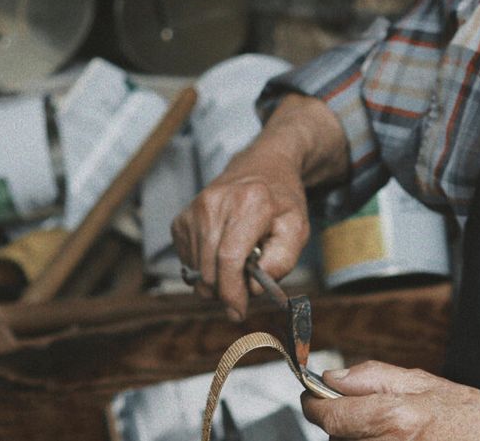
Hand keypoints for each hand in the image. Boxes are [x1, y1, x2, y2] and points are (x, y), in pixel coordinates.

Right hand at [172, 147, 308, 320]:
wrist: (262, 167)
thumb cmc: (281, 201)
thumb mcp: (297, 229)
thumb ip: (281, 261)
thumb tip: (253, 289)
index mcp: (250, 203)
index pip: (229, 258)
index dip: (232, 292)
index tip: (238, 312)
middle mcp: (216, 203)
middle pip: (210, 270)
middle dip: (227, 291)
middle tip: (246, 286)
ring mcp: (194, 210)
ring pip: (197, 271)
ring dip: (217, 279)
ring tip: (239, 261)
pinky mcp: (181, 219)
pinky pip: (188, 262)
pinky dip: (205, 267)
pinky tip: (222, 252)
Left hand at [302, 361, 479, 440]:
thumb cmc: (473, 424)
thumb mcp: (429, 386)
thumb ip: (377, 378)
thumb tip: (335, 376)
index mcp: (395, 418)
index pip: (331, 415)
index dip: (316, 405)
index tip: (313, 399)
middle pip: (335, 436)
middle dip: (345, 423)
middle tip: (372, 416)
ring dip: (359, 438)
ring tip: (393, 432)